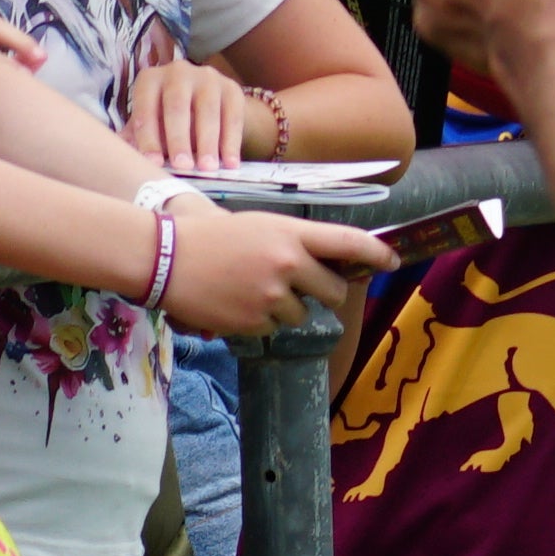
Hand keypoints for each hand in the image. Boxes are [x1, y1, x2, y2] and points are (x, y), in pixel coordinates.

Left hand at [120, 61, 262, 173]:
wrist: (202, 101)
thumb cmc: (165, 118)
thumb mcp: (147, 123)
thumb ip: (135, 138)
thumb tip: (124, 157)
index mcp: (149, 79)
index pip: (146, 109)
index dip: (149, 138)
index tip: (155, 164)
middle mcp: (178, 72)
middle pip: (178, 107)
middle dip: (180, 139)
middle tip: (183, 166)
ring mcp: (208, 77)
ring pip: (208, 111)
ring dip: (208, 143)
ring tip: (207, 168)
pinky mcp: (232, 88)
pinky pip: (233, 117)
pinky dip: (231, 142)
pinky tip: (230, 163)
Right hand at [156, 202, 386, 342]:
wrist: (162, 258)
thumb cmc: (212, 238)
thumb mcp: (262, 227)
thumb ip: (297, 244)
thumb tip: (331, 265)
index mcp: (293, 235)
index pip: (351, 243)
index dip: (378, 254)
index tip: (392, 262)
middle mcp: (289, 264)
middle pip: (334, 292)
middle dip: (325, 294)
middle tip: (303, 289)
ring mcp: (271, 295)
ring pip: (302, 314)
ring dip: (285, 308)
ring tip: (250, 289)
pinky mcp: (253, 321)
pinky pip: (273, 328)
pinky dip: (260, 320)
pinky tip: (235, 303)